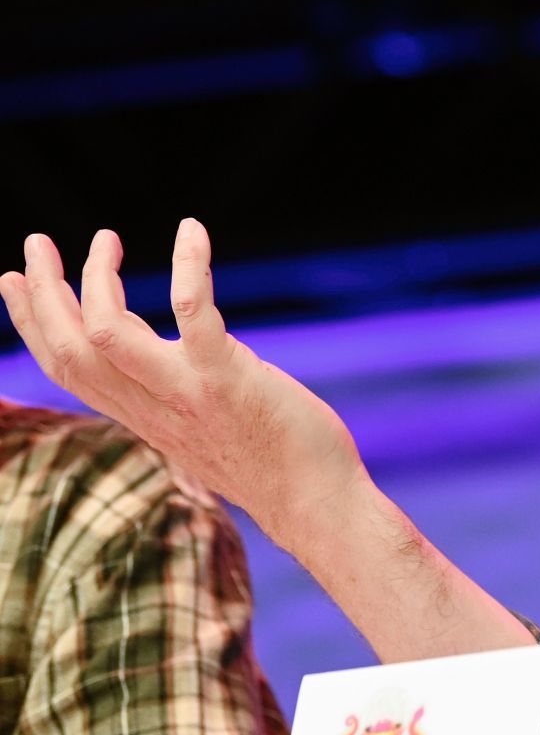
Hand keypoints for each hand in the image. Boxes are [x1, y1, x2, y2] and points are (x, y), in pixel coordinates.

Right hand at [0, 220, 365, 543]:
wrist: (314, 503)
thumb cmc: (276, 463)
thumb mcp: (206, 431)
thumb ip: (177, 398)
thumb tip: (173, 365)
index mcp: (142, 416)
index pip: (68, 370)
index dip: (33, 325)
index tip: (13, 282)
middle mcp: (152, 408)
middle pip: (70, 349)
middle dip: (43, 293)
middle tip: (36, 242)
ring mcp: (186, 394)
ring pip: (107, 333)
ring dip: (95, 279)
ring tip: (104, 237)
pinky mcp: (227, 379)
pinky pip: (191, 313)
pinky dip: (188, 267)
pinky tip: (191, 231)